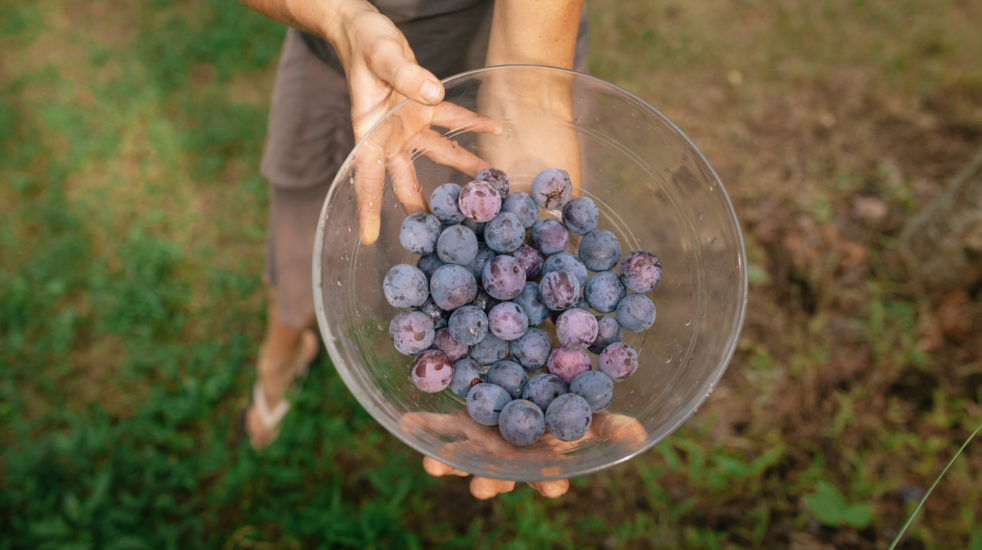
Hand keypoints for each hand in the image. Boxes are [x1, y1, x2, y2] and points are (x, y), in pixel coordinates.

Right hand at [332, 7, 502, 244]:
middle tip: (442, 233)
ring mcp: (408, 124)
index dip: (368, 206)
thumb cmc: (364, 42)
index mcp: (369, 130)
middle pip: (405, 179)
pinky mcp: (424, 108)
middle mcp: (389, 135)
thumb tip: (433, 95)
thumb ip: (405, 74)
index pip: (366, 174)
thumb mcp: (381, 55)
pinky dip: (472, 125)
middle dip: (422, 206)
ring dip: (462, 169)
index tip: (368, 237)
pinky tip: (495, 131)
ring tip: (487, 190)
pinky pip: (452, 121)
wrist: (365, 28)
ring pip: (438, 154)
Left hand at [399, 407, 647, 499]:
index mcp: (539, 460)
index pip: (547, 476)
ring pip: (462, 457)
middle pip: (498, 476)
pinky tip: (404, 421)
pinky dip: (421, 425)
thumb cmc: (558, 407)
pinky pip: (437, 425)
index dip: (550, 481)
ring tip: (433, 464)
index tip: (553, 483)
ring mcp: (479, 442)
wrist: (523, 386)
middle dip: (491, 483)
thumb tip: (640, 434)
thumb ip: (607, 425)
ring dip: (447, 462)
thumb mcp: (583, 414)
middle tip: (485, 486)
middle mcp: (506, 458)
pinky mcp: (458, 422)